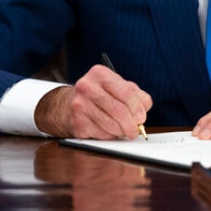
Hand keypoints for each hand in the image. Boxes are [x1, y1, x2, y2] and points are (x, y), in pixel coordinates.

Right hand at [34, 65, 151, 139]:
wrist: (68, 106)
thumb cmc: (100, 96)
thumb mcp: (118, 88)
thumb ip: (136, 95)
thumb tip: (143, 112)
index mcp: (100, 73)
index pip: (125, 92)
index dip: (137, 107)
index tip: (141, 118)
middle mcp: (87, 86)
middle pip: (119, 110)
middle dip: (131, 124)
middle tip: (135, 131)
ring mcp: (79, 104)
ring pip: (111, 125)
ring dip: (121, 132)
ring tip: (122, 130)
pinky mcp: (76, 122)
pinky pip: (101, 134)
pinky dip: (109, 136)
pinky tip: (108, 131)